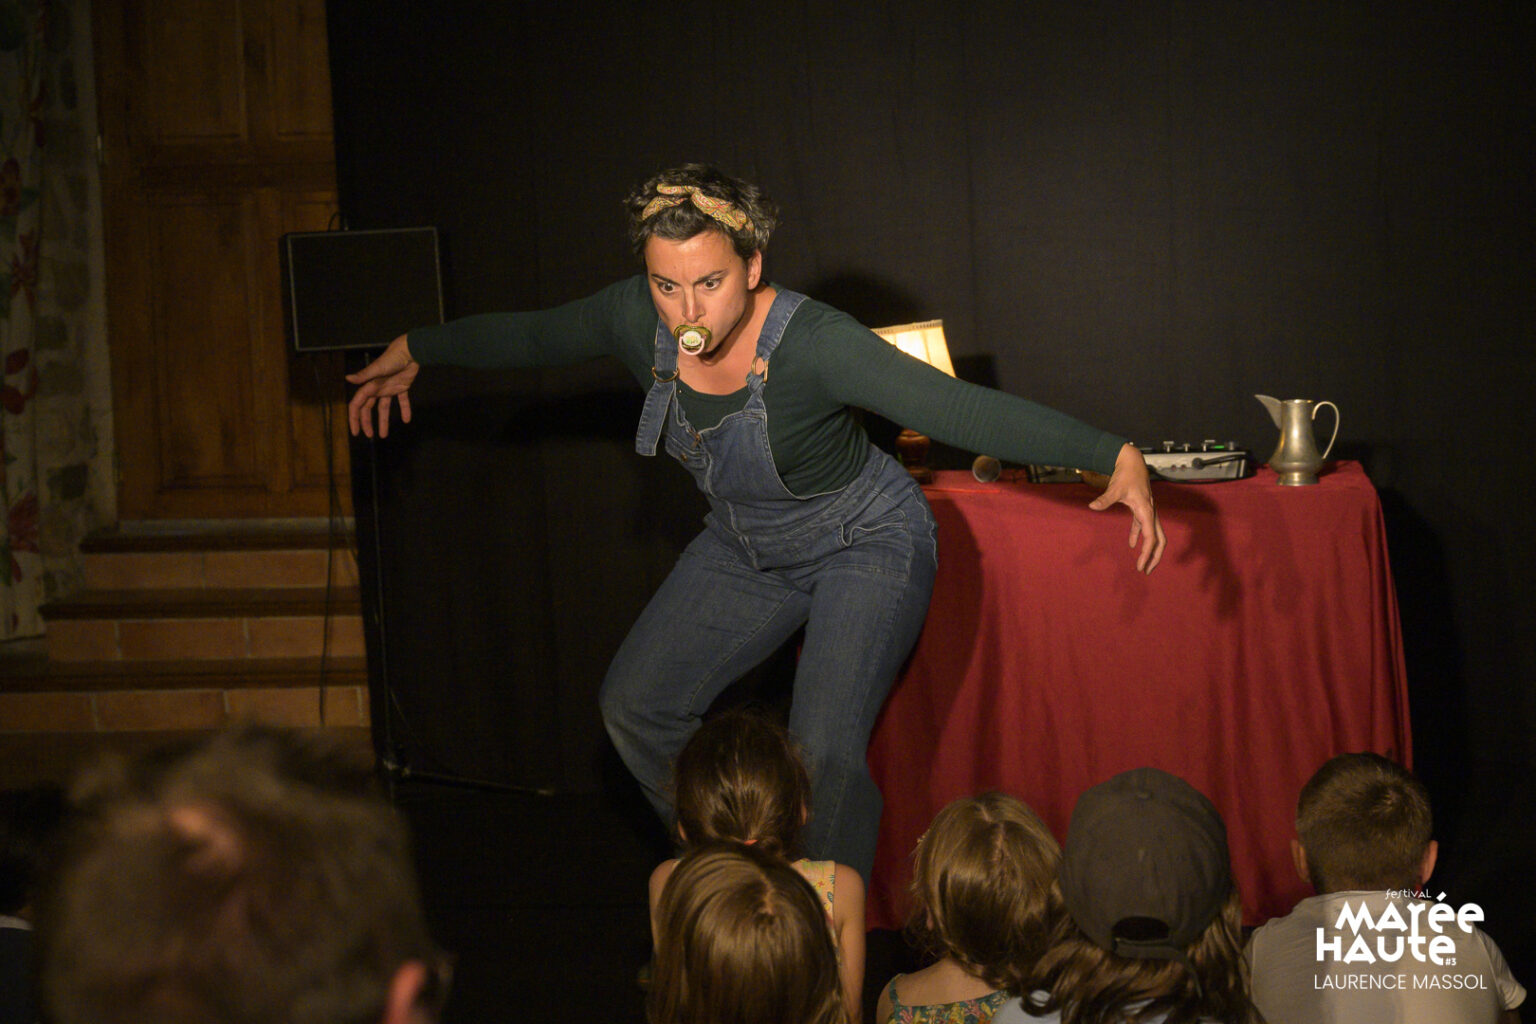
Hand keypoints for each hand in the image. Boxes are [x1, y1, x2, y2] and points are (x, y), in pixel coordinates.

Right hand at [345, 334, 418, 437]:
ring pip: (384, 408)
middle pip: (368, 409)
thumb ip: (364, 375)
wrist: (410, 351)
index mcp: (369, 386)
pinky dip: (405, 410)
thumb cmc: (392, 358)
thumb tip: (348, 378)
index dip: (355, 418)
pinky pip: (402, 401)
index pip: (358, 405)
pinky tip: (407, 420)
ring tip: (383, 435)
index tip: (356, 432)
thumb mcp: (377, 368)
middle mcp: (377, 388)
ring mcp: (389, 388)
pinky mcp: (402, 387)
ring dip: (383, 421)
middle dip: (367, 422)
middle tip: (370, 436)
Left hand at [1088, 443, 1165, 573]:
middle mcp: (1150, 512)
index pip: (1151, 537)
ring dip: (1149, 549)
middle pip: (1160, 540)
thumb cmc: (1125, 473)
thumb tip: (1092, 506)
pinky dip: (1139, 536)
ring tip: (1143, 563)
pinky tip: (1131, 544)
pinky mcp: (1141, 508)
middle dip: (1155, 556)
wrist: (1131, 460)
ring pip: (1154, 534)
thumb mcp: (1115, 488)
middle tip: (1146, 570)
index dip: (1147, 553)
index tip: (1140, 566)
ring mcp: (1147, 510)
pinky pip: (1143, 526)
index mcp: (1146, 510)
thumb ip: (1105, 499)